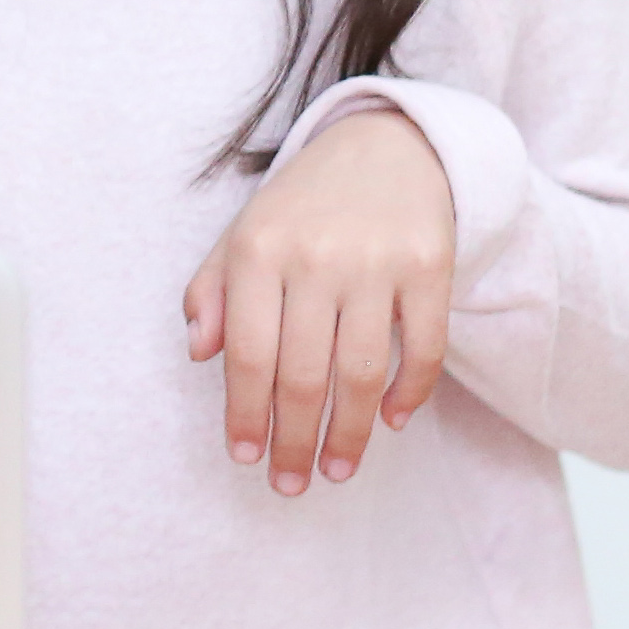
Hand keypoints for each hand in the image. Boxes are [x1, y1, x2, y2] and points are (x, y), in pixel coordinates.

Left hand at [183, 104, 455, 497]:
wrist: (387, 144)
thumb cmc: (304, 206)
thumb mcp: (244, 235)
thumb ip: (211, 291)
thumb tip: (198, 352)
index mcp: (259, 249)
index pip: (246, 353)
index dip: (244, 414)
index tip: (245, 456)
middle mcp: (316, 255)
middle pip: (301, 375)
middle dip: (293, 441)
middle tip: (290, 484)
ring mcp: (376, 261)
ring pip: (360, 373)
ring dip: (349, 434)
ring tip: (338, 469)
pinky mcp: (429, 265)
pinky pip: (422, 348)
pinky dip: (409, 393)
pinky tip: (391, 421)